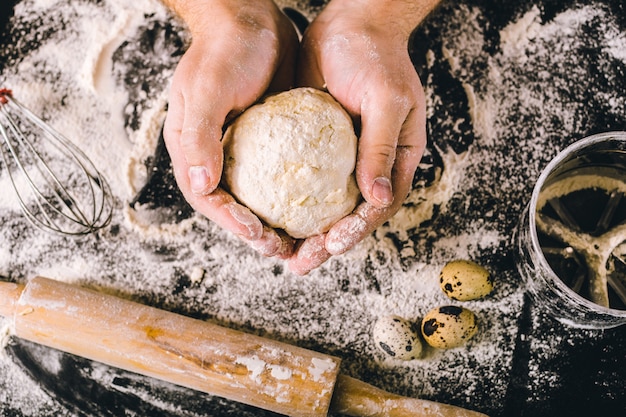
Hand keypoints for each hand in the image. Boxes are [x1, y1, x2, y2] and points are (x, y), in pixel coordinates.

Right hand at [162, 0, 297, 256]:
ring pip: (257, 197)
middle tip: (285, 250)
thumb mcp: (210, 89)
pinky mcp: (268, 141)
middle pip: (232, 206)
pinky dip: (294, 194)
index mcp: (193, 148)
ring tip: (302, 239)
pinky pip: (280, 175)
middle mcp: (215, 154)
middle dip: (256, 234)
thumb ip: (200, 137)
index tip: (260, 236)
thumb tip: (201, 187)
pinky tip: (316, 204)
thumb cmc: (226, 49)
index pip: (207, 197)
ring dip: (276, 221)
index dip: (231, 222)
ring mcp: (242, 149)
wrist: (251, 18)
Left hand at [289, 0, 438, 273]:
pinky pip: (302, 177)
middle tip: (296, 263)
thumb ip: (382, 148)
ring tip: (277, 248)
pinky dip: (287, 197)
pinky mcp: (316, 146)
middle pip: (348, 215)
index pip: (377, 207)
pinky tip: (265, 211)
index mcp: (395, 160)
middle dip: (324, 243)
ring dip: (303, 229)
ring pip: (323, 203)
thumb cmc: (377, 57)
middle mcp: (370, 165)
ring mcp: (343, 158)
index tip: (331, 246)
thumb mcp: (386, 100)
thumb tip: (376, 199)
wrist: (352, 22)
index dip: (356, 231)